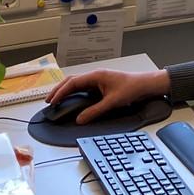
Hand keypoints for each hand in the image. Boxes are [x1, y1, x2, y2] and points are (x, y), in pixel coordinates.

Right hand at [45, 68, 170, 124]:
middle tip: (48, 101)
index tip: (52, 102)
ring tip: (56, 99)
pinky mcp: (101, 83)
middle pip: (71, 80)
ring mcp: (98, 78)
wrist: (145, 84)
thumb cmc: (132, 88)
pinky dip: (74, 91)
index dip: (60, 92)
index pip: (73, 83)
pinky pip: (83, 86)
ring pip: (76, 82)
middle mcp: (95, 75)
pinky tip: (70, 98)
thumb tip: (79, 119)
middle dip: (58, 90)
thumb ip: (95, 111)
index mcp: (96, 76)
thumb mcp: (112, 102)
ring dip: (65, 90)